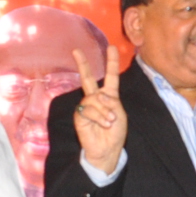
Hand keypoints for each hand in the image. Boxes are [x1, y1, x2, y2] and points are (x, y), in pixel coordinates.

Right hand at [72, 50, 127, 176]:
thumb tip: (97, 95)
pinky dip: (99, 116)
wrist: (106, 150)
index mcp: (110, 96)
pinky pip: (89, 108)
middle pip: (88, 78)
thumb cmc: (115, 133)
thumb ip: (111, 101)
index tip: (111, 47)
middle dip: (83, 64)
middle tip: (76, 50)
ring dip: (104, 110)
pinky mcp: (80, 114)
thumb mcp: (119, 113)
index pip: (111, 76)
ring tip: (110, 121)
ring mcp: (87, 105)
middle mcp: (96, 98)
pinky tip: (104, 123)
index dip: (111, 61)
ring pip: (94, 98)